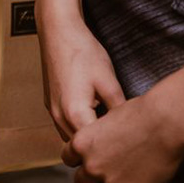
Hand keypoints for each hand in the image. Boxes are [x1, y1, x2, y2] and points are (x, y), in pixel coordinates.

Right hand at [39, 4, 126, 141]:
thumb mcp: (109, 82)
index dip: (116, 151)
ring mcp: (52, 111)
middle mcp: (59, 117)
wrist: (58, 31)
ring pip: (72, 139)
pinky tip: (97, 118)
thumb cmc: (84, 53)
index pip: (97, 148)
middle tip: (125, 146)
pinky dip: (80, 129)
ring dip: (89, 140)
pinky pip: (66, 126)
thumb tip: (132, 130)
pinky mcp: (50, 104)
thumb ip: (119, 110)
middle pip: (82, 148)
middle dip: (101, 150)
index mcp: (75, 114)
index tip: (133, 149)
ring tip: (112, 134)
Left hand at [63, 91, 183, 182]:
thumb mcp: (106, 119)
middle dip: (91, 178)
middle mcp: (92, 167)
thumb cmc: (139, 114)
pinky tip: (149, 175)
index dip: (79, 158)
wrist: (166, 124)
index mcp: (82, 145)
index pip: (68, 159)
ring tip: (134, 169)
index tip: (89, 157)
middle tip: (107, 171)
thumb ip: (95, 138)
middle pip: (82, 182)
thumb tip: (96, 145)